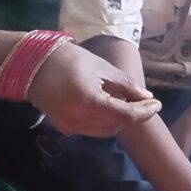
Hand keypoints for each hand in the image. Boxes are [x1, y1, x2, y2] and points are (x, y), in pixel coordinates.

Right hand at [27, 41, 161, 137]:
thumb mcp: (102, 67)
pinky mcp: (63, 126)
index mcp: (90, 102)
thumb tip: (145, 97)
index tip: (157, 104)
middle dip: (133, 116)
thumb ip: (125, 85)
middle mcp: (79, 120)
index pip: (125, 115)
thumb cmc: (69, 59)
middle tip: (144, 102)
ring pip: (105, 131)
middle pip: (116, 126)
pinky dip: (105, 122)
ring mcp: (69, 126)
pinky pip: (91, 130)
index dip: (144, 112)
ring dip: (120, 120)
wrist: (33, 64)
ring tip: (129, 104)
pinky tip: (110, 108)